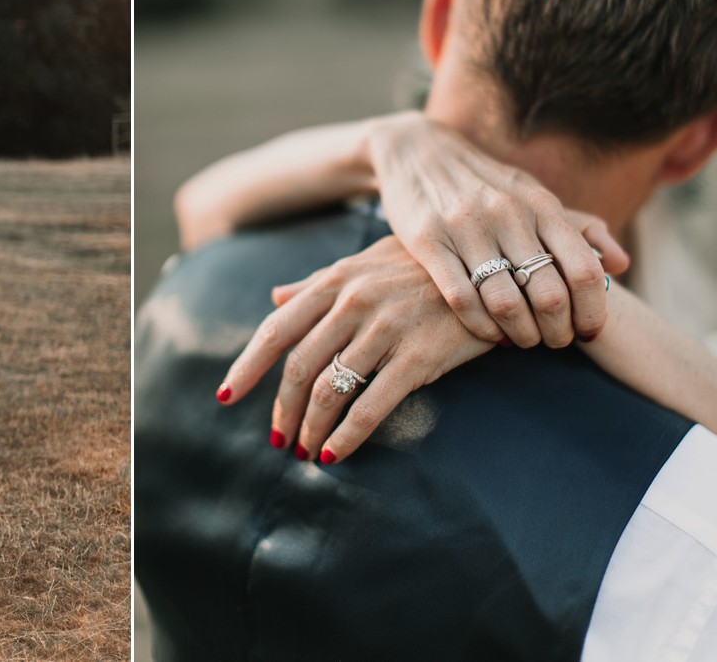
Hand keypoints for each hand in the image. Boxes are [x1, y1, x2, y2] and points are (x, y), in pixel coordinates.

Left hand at [217, 236, 493, 462]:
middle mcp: (353, 303)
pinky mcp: (419, 357)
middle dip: (283, 410)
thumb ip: (317, 283)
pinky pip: (372, 405)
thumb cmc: (421, 265)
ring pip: (331, 390)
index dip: (248, 366)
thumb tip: (275, 296)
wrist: (489, 267)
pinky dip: (347, 436)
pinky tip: (336, 454)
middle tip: (279, 439)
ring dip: (312, 428)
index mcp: (334, 281)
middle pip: (300, 367)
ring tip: (306, 452)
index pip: (276, 329)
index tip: (227, 395)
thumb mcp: (365, 262)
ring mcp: (385, 329)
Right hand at [367, 113, 627, 345]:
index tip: (589, 332)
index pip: (583, 269)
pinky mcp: (428, 241)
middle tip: (554, 342)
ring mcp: (466, 228)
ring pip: (506, 302)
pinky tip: (490, 333)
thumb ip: (580, 228)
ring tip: (523, 341)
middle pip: (548, 293)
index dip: (592, 311)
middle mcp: (507, 215)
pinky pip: (461, 298)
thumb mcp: (535, 194)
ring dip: (521, 334)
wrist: (418, 151)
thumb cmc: (485, 182)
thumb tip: (622, 264)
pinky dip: (482, 327)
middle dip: (557, 331)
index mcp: (541, 204)